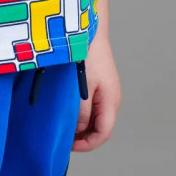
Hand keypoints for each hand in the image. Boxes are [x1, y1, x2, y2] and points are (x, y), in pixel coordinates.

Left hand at [72, 33, 121, 151]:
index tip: (69, 146)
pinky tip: (68, 108)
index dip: (87, 145)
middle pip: (100, 127)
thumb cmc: (87, 55)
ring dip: (81, 124)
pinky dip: (81, 112)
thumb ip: (81, 113)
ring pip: (96, 117)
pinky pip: (92, 104)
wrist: (89, 29)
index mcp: (111, 101)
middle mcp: (111, 98)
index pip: (103, 134)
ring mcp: (107, 90)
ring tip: (63, 124)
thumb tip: (78, 131)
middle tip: (63, 137)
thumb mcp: (82, 88)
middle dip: (83, 136)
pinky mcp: (100, 82)